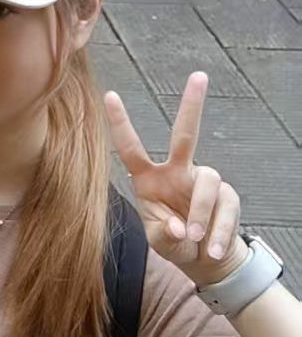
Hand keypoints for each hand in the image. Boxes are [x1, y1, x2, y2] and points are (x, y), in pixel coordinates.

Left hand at [105, 72, 247, 286]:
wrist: (204, 260)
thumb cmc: (174, 243)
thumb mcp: (159, 242)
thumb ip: (164, 235)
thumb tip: (179, 227)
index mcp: (148, 179)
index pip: (131, 147)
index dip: (120, 124)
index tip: (109, 94)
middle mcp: (177, 172)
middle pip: (185, 134)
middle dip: (192, 105)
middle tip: (199, 76)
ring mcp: (204, 182)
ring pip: (207, 184)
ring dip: (200, 215)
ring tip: (195, 240)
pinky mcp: (227, 197)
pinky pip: (226, 209)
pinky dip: (218, 233)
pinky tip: (211, 249)